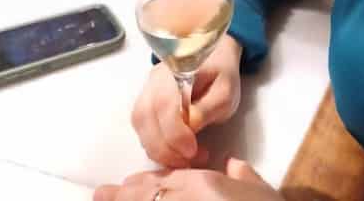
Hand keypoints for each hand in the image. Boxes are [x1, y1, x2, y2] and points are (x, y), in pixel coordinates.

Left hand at [94, 157, 281, 200]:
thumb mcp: (261, 190)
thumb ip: (244, 174)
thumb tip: (233, 166)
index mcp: (207, 186)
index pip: (168, 179)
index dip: (145, 182)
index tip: (128, 184)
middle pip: (150, 195)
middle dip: (125, 196)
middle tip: (101, 193)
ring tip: (104, 198)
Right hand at [131, 35, 242, 167]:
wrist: (214, 57)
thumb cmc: (221, 74)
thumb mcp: (226, 91)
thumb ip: (209, 107)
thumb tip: (190, 126)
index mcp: (178, 68)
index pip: (165, 103)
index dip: (174, 133)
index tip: (192, 150)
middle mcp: (156, 77)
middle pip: (145, 116)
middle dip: (164, 148)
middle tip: (188, 161)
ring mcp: (147, 88)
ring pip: (139, 123)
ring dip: (158, 149)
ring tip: (183, 159)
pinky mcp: (145, 100)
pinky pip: (141, 126)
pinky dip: (154, 144)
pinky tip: (173, 151)